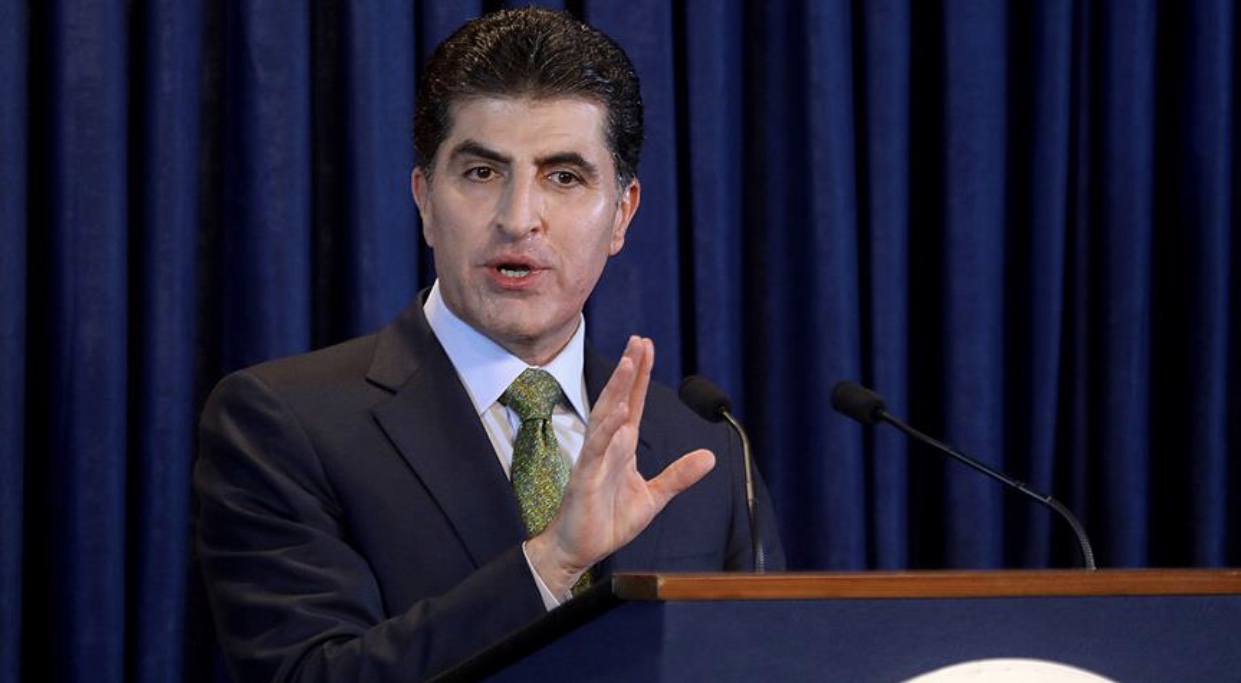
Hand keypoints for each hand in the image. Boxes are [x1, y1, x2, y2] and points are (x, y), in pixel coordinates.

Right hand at [525, 336, 715, 595]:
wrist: (580, 550)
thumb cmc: (608, 521)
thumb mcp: (653, 498)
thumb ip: (679, 476)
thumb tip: (710, 457)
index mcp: (623, 448)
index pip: (634, 403)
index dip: (641, 375)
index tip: (647, 346)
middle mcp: (608, 446)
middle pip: (618, 400)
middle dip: (629, 370)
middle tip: (639, 340)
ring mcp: (594, 460)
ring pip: (606, 417)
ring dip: (618, 390)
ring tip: (630, 364)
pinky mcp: (585, 479)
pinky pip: (596, 450)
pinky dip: (607, 431)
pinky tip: (619, 413)